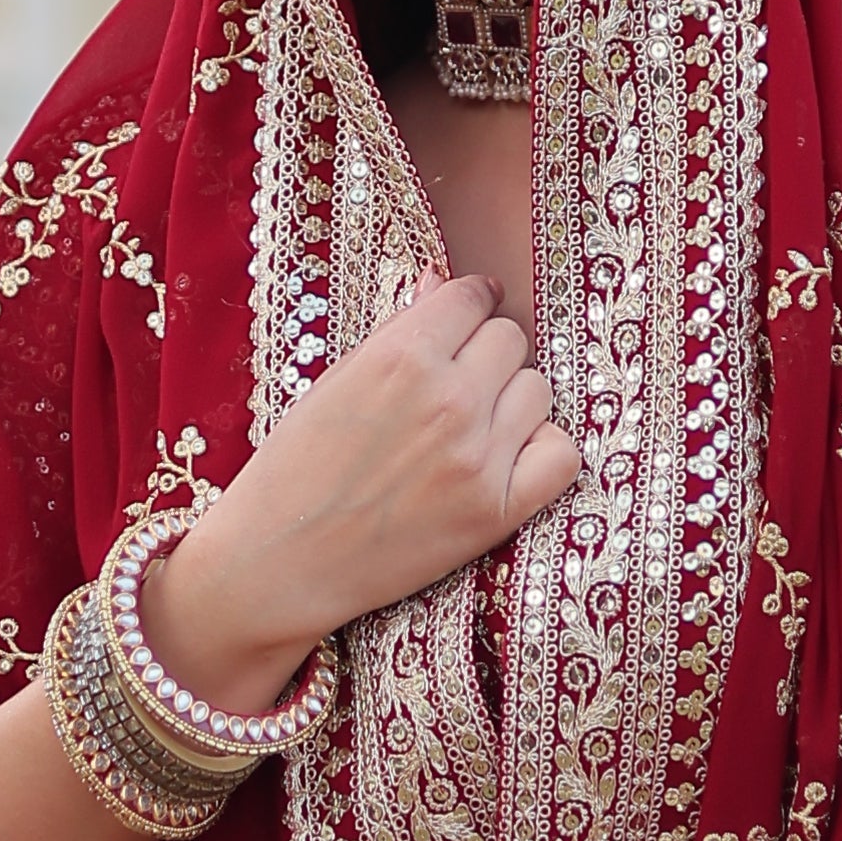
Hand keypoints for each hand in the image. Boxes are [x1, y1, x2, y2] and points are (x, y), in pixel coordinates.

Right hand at [142, 272, 579, 708]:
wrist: (280, 561)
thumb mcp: (334, 382)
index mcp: (400, 357)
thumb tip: (443, 279)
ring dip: (511, 400)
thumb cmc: (295, 469)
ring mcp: (477, 456)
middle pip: (510, 340)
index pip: (472, 296)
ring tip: (474, 426)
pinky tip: (507, 457)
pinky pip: (561, 453)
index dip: (466, 307)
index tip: (463, 321)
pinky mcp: (496, 510)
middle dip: (485, 355)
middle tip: (456, 384)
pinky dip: (541, 450)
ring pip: (538, 389)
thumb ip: (398, 330)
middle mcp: (448, 400)